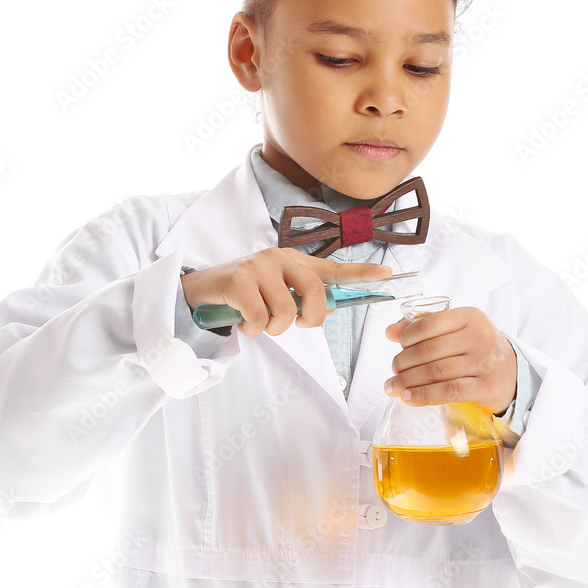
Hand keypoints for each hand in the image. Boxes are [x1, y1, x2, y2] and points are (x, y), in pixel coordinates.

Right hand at [180, 247, 393, 337]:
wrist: (200, 291)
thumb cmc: (243, 295)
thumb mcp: (275, 293)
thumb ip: (301, 299)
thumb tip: (328, 311)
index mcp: (293, 261)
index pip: (333, 267)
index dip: (361, 272)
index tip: (387, 274)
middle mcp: (279, 257)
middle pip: (315, 295)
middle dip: (309, 319)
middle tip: (292, 324)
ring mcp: (259, 266)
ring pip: (287, 313)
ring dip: (272, 328)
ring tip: (257, 320)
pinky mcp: (239, 280)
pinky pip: (260, 319)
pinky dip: (252, 330)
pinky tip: (241, 320)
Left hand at [383, 307, 516, 413]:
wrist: (512, 373)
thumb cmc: (477, 349)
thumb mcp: (457, 330)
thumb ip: (424, 326)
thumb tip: (390, 332)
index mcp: (470, 316)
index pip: (430, 323)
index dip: (408, 336)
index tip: (399, 346)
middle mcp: (479, 337)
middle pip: (429, 350)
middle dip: (403, 362)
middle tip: (394, 371)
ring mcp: (484, 362)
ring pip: (435, 372)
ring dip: (408, 381)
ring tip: (393, 387)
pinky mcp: (485, 387)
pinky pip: (448, 391)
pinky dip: (424, 395)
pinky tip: (409, 397)